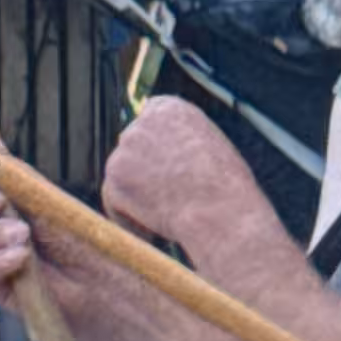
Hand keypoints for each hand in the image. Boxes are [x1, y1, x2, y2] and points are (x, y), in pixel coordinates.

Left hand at [102, 100, 257, 250]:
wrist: (217, 210)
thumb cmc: (226, 187)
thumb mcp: (211, 149)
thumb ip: (183, 144)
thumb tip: (167, 160)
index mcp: (170, 109)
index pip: (149, 121)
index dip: (156, 149)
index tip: (166, 172)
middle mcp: (142, 123)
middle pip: (132, 149)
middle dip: (143, 172)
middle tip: (165, 199)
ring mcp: (123, 149)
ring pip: (122, 177)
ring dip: (136, 197)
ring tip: (165, 217)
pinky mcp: (114, 177)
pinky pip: (114, 201)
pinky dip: (128, 219)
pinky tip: (151, 231)